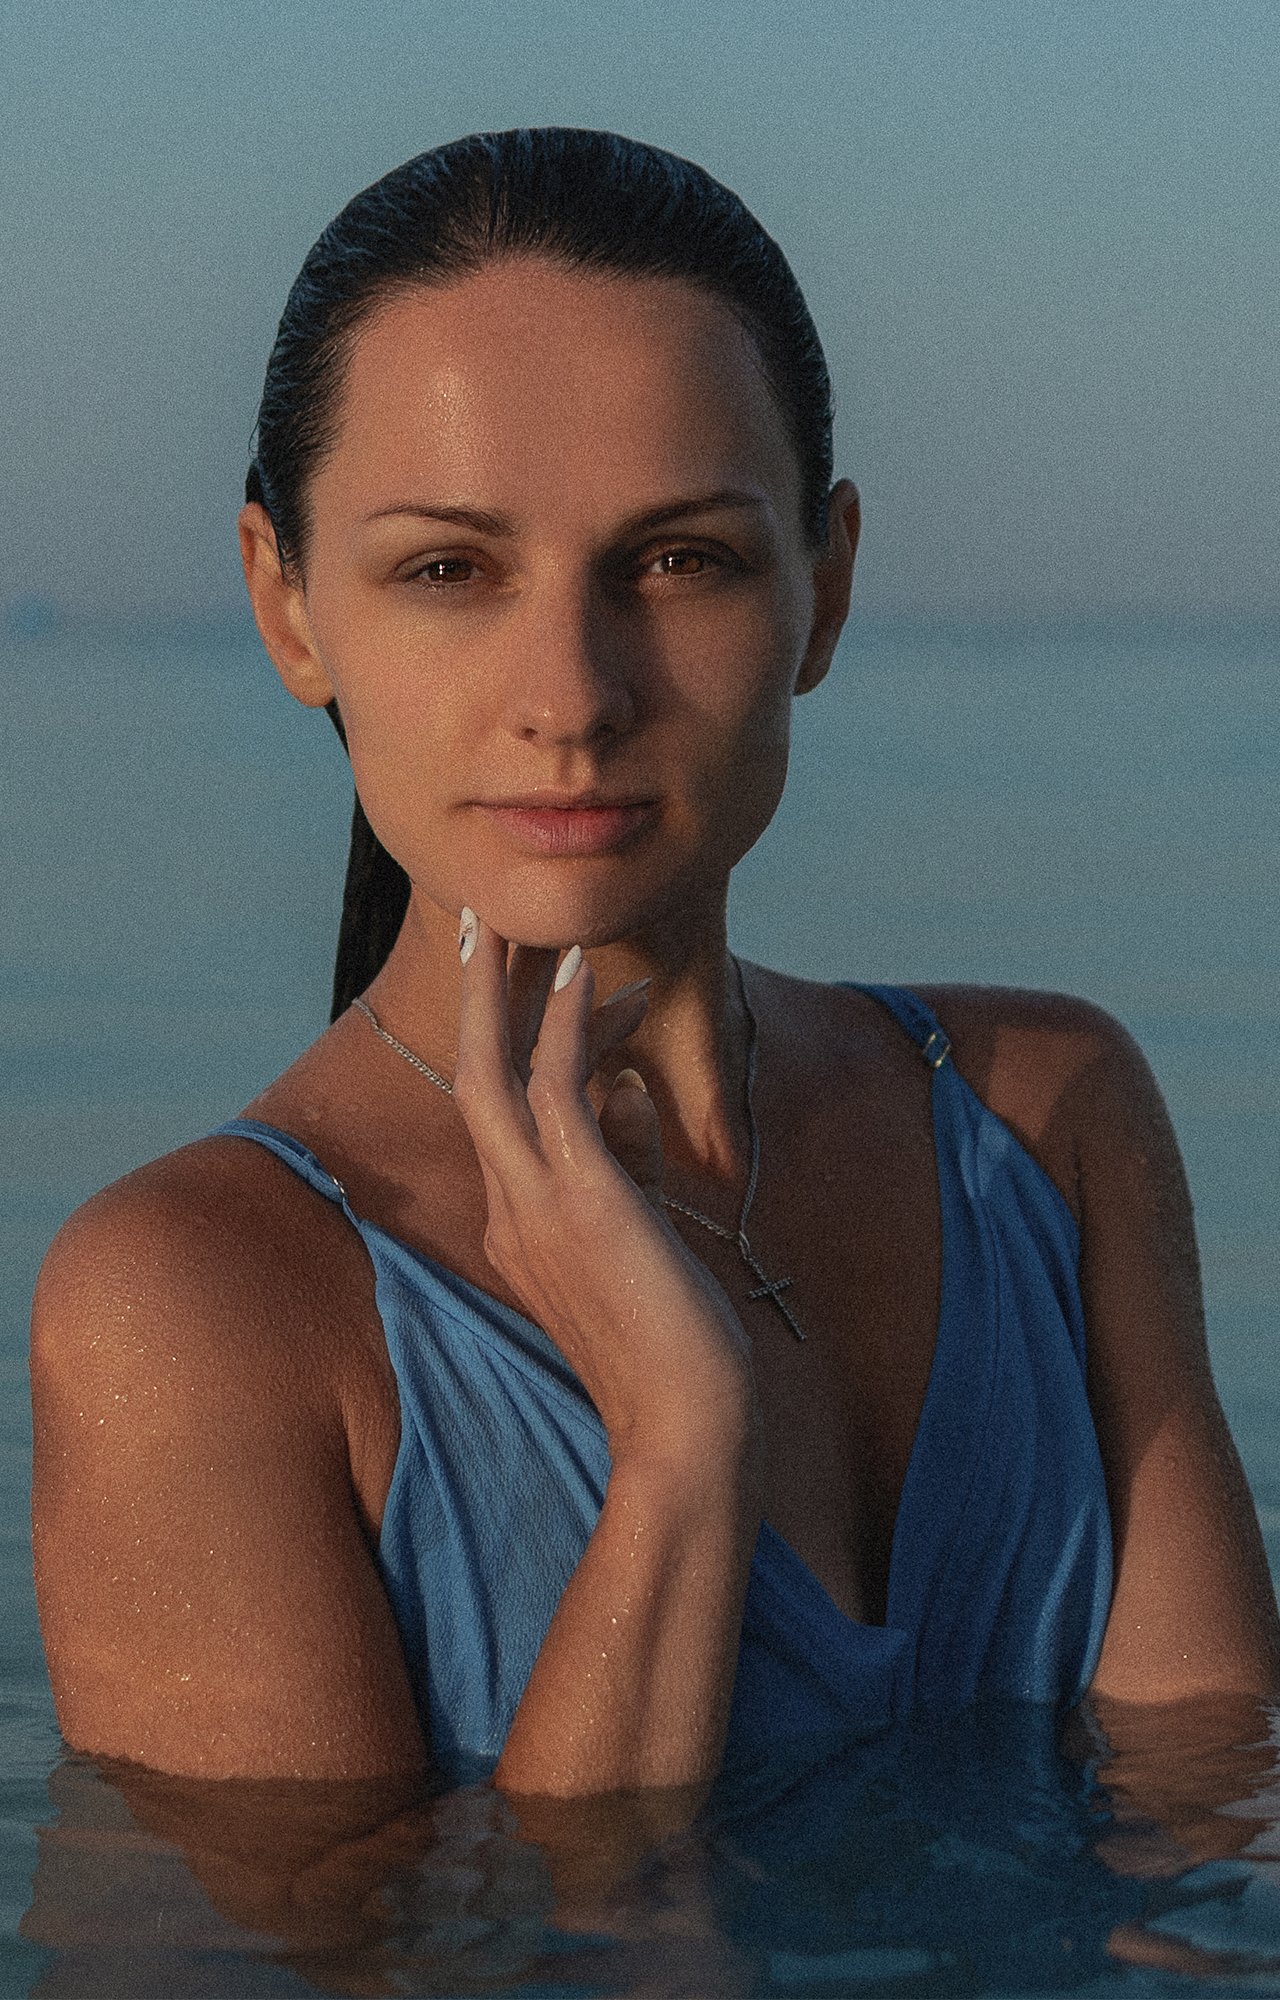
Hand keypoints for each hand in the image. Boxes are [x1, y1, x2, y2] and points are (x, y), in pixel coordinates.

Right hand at [451, 913, 757, 1463]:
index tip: (576, 990)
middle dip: (473, 1002)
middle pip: (473, 1080)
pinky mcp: (582, 1200)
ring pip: (491, 1074)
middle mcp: (512, 1211)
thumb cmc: (678, 1353)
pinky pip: (556, 1088)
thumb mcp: (649, 1243)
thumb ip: (632, 1168)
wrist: (688, 1432)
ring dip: (499, 994)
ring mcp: (537, 1207)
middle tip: (476, 927)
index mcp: (522, 1229)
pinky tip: (584, 974)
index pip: (512, 1115)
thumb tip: (633, 1095)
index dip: (537, 1042)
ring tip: (510, 924)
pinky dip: (565, 1024)